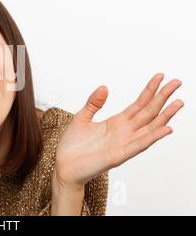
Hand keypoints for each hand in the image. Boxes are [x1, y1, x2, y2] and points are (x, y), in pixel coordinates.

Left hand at [54, 73, 183, 189]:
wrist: (64, 166)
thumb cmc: (73, 146)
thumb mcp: (81, 118)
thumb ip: (93, 103)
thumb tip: (104, 87)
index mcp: (116, 123)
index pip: (139, 104)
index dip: (150, 90)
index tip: (160, 77)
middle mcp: (124, 133)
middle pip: (149, 112)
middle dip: (163, 97)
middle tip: (177, 82)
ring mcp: (124, 144)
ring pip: (150, 128)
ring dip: (165, 116)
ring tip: (178, 103)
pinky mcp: (119, 156)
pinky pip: (139, 145)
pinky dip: (153, 137)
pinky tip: (166, 129)